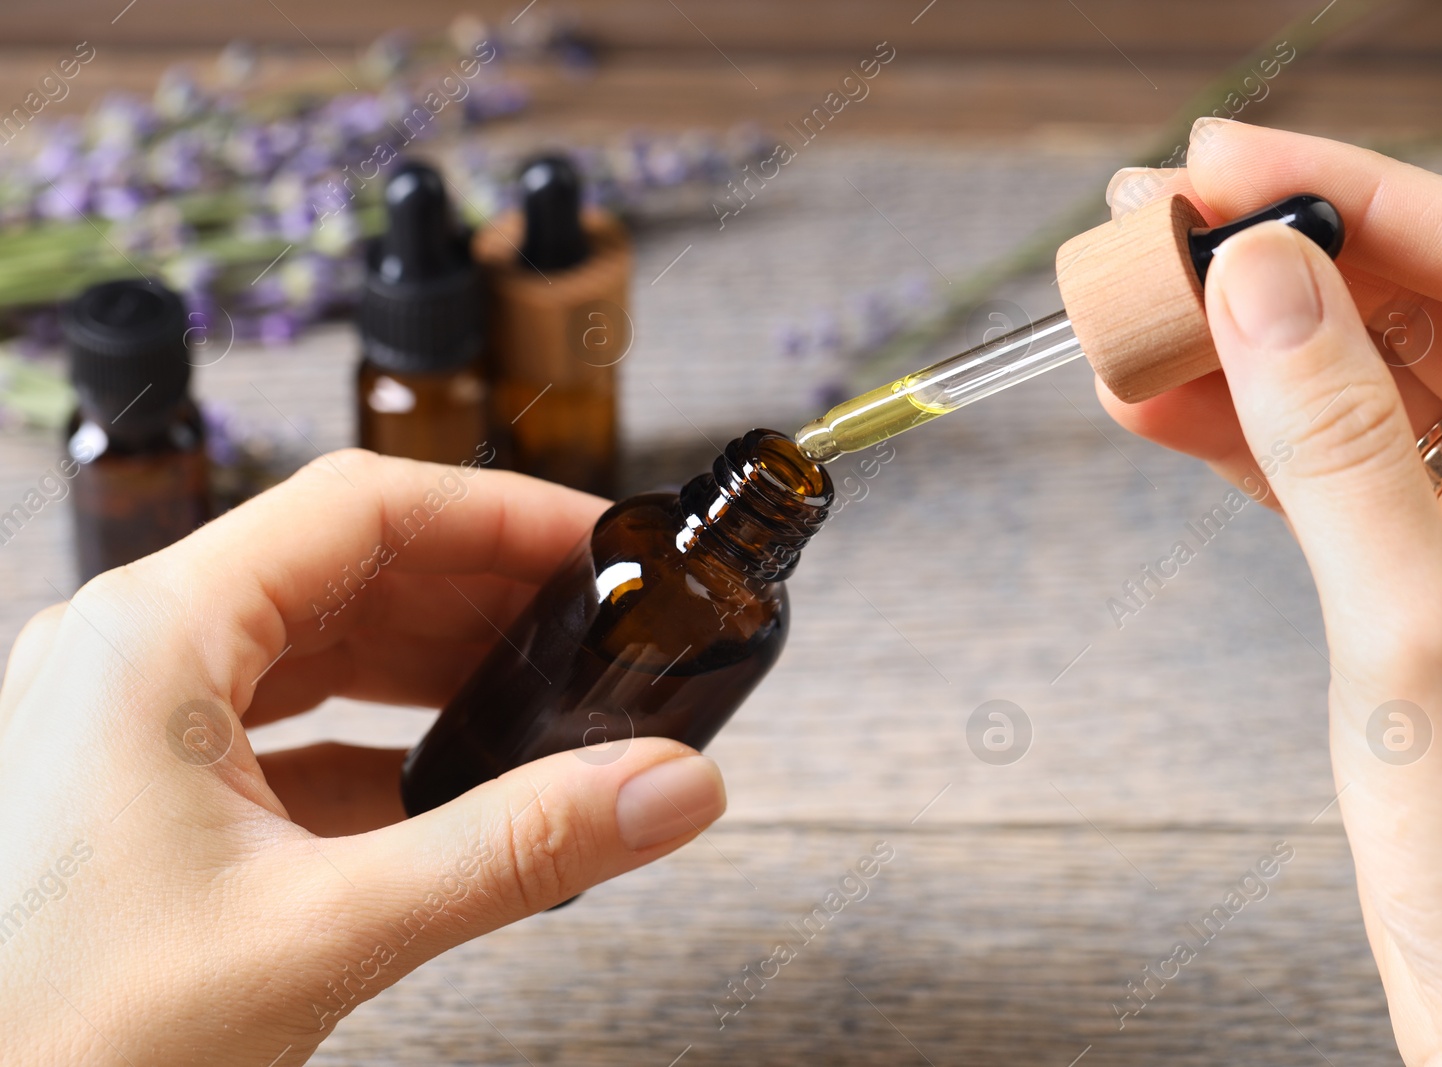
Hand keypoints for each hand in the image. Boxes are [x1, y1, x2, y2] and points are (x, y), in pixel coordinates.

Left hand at [0, 450, 726, 1065]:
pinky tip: (451, 782)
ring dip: (433, 662)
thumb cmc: (62, 1044)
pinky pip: (283, 725)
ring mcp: (126, 719)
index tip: (600, 545)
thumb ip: (515, 850)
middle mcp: (131, 653)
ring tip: (544, 692)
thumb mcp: (322, 933)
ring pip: (314, 644)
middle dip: (480, 592)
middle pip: (345, 567)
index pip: (362, 509)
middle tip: (596, 626)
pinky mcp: (138, 788)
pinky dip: (378, 739)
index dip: (499, 515)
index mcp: (153, 637)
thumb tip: (666, 787)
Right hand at [1091, 122, 1441, 1063]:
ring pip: (1351, 373)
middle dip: (1275, 258)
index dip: (1354, 193)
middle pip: (1412, 301)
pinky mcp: (1417, 560)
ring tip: (1123, 314)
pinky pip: (1316, 458)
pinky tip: (1149, 400)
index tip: (1221, 168)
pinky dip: (1230, 427)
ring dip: (1235, 340)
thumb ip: (1335, 444)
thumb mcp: (1418, 629)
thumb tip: (1259, 281)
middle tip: (1147, 227)